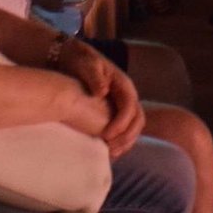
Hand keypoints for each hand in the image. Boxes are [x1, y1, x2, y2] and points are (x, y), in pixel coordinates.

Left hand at [58, 41, 143, 157]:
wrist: (74, 58)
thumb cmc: (79, 61)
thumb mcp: (86, 64)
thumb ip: (94, 76)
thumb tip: (102, 92)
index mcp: (123, 84)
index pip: (130, 106)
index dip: (122, 123)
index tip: (106, 136)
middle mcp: (127, 95)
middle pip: (138, 119)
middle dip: (128, 136)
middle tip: (111, 150)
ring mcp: (122, 104)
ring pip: (134, 126)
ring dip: (126, 142)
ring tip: (111, 154)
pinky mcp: (115, 111)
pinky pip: (125, 129)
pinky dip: (121, 141)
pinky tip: (108, 150)